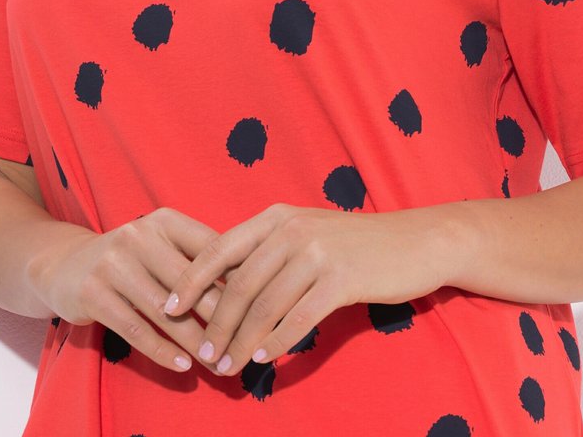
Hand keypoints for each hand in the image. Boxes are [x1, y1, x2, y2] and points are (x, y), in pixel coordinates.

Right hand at [29, 207, 236, 373]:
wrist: (65, 266)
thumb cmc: (130, 260)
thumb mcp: (161, 246)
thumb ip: (197, 259)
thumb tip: (248, 286)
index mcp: (164, 220)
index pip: (210, 248)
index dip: (236, 279)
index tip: (259, 308)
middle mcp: (139, 235)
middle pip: (191, 282)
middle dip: (219, 317)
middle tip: (242, 344)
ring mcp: (113, 263)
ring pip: (165, 310)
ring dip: (194, 341)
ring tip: (217, 362)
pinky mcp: (93, 293)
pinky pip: (135, 328)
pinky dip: (161, 350)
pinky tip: (182, 365)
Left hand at [163, 202, 447, 377]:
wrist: (414, 242)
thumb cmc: (355, 244)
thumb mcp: (307, 234)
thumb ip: (269, 253)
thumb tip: (225, 290)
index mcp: (277, 216)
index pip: (220, 247)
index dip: (190, 279)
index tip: (168, 309)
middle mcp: (292, 229)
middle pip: (239, 283)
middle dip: (215, 324)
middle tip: (202, 356)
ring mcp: (317, 251)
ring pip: (265, 305)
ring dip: (241, 341)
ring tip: (225, 367)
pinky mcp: (341, 278)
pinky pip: (298, 317)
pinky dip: (276, 341)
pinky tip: (263, 358)